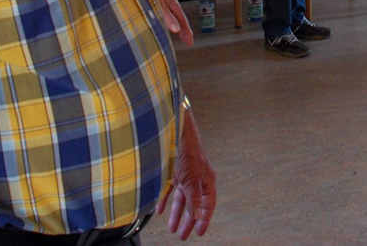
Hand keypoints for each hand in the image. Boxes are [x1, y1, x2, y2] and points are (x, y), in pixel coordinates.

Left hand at [158, 0, 192, 46]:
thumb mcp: (160, 5)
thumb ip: (168, 17)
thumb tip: (176, 30)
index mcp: (174, 5)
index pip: (183, 21)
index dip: (187, 33)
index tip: (190, 43)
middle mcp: (171, 5)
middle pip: (181, 19)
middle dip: (185, 31)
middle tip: (188, 42)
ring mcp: (165, 4)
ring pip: (174, 17)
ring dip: (178, 27)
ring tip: (182, 36)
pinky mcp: (158, 4)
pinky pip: (167, 16)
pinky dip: (170, 23)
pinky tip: (168, 26)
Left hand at [158, 108, 216, 239]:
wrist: (174, 131)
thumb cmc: (188, 152)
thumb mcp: (191, 178)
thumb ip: (194, 197)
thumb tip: (199, 215)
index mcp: (206, 179)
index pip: (208, 203)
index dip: (205, 218)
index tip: (199, 232)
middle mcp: (196, 178)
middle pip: (194, 204)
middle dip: (188, 220)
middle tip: (184, 236)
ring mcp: (184, 175)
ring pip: (181, 199)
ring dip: (176, 214)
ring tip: (172, 228)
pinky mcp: (172, 171)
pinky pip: (169, 190)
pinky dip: (164, 200)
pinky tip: (158, 210)